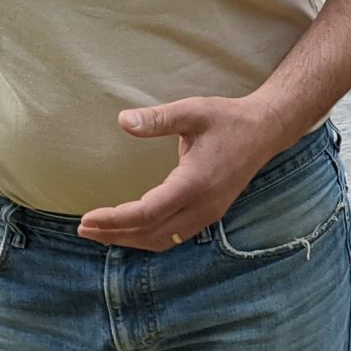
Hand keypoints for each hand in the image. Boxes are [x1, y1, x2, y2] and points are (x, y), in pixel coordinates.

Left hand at [78, 95, 293, 250]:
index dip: (115, 220)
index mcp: (196, 182)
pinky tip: (132, 229)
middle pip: (151, 233)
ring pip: (164, 240)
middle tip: (83, 229)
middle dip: (115, 234)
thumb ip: (158, 119)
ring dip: (131, 239)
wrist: (266, 130)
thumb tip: (122, 121)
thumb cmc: (228, 118)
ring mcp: (209, 213)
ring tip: (102, 232)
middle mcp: (203, 205)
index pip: (148, 213)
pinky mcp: (211, 213)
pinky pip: (175, 236)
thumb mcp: (193, 111)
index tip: (87, 218)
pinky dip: (149, 237)